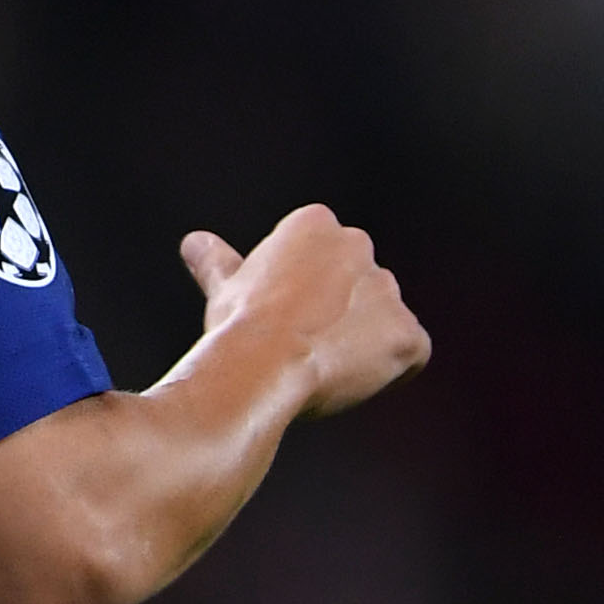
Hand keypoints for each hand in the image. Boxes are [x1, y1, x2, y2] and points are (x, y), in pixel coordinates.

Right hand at [179, 204, 428, 413]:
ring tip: (323, 365)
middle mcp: (359, 246)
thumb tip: (194, 242)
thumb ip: (218, 261)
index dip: (301, 295)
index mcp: (316, 225)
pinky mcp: (408, 335)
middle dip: (337, 312)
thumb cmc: (240, 323)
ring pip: (382, 319)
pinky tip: (351, 378)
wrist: (261, 365)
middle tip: (300, 343)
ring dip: (363, 339)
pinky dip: (390, 369)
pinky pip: (409, 353)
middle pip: (356, 284)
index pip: (321, 259)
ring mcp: (388, 292)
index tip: (281, 316)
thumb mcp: (225, 286)